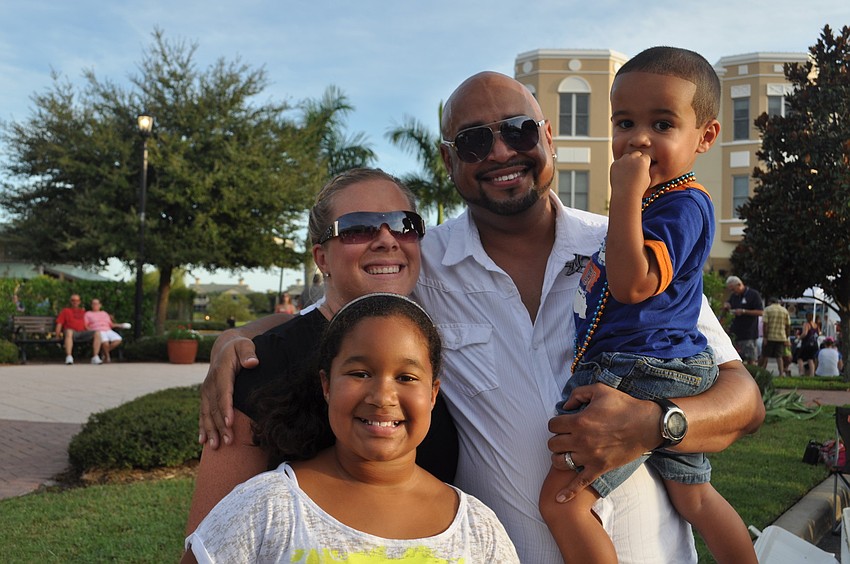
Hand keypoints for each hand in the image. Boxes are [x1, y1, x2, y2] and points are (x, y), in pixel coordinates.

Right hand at [198, 331, 259, 448]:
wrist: (223, 348)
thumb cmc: (239, 348)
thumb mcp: (245, 345)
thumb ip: (248, 352)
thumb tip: (252, 362)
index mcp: (221, 371)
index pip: (224, 392)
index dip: (226, 408)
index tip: (230, 423)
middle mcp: (210, 383)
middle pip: (215, 407)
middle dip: (220, 426)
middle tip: (228, 442)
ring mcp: (206, 391)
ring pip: (207, 413)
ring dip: (211, 430)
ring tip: (215, 447)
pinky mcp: (205, 396)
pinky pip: (203, 413)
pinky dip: (202, 427)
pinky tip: (203, 442)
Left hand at [546, 383, 659, 501]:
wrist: (648, 425)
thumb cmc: (624, 405)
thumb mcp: (599, 390)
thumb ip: (578, 393)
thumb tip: (564, 406)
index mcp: (579, 421)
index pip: (553, 425)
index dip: (556, 422)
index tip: (564, 422)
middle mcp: (581, 440)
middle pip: (553, 444)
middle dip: (557, 438)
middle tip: (566, 436)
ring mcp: (589, 456)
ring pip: (560, 462)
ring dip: (559, 457)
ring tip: (566, 452)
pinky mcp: (599, 468)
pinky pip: (580, 483)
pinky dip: (568, 492)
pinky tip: (559, 499)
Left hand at [610, 151, 651, 199]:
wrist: (625, 194)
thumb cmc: (639, 188)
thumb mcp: (648, 177)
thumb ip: (645, 167)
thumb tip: (643, 162)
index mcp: (643, 161)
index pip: (645, 157)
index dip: (645, 164)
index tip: (643, 171)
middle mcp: (633, 158)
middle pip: (636, 154)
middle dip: (637, 160)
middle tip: (636, 170)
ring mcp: (622, 160)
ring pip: (627, 156)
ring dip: (628, 161)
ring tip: (629, 173)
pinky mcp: (615, 164)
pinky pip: (619, 162)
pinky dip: (620, 166)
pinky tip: (622, 175)